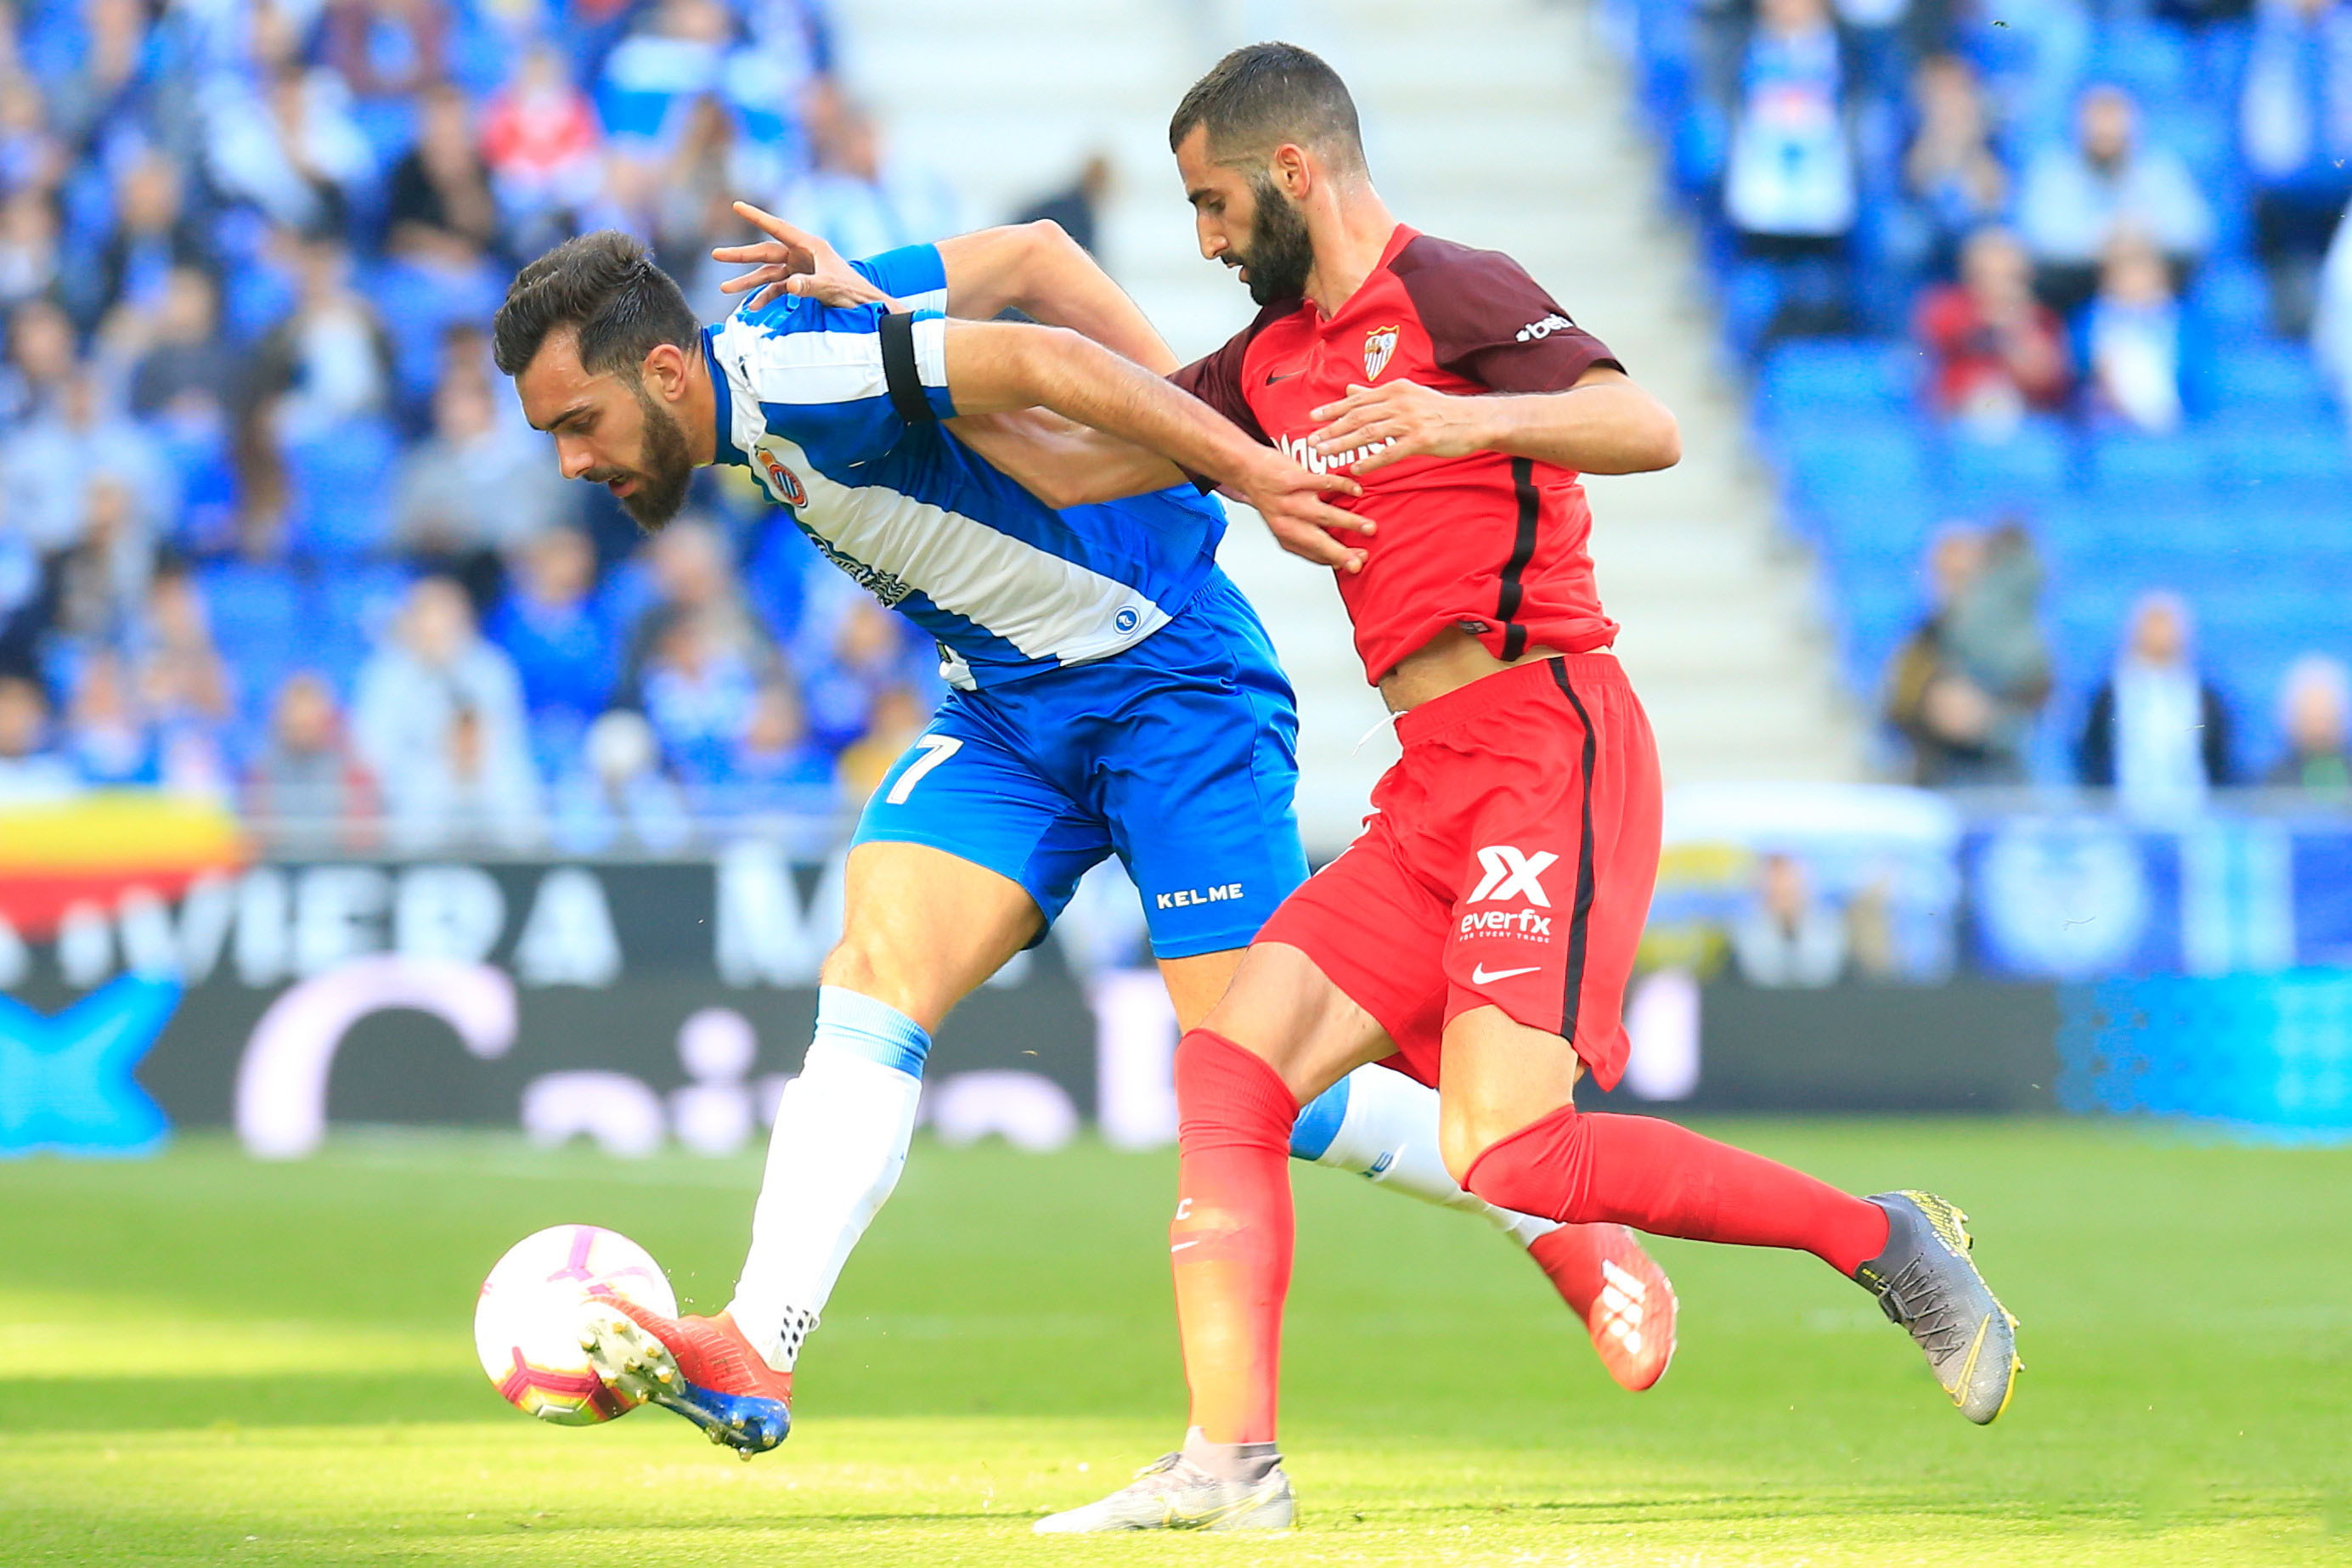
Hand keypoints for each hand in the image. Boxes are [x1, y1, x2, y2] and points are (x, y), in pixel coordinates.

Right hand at [711, 202, 889, 309]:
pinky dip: (765, 298)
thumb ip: (808, 286)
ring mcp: (799, 270)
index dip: (757, 217)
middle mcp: (801, 255)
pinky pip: (777, 290)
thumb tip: (788, 286)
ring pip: (767, 273)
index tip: (737, 205)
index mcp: (810, 246)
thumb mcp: (829, 287)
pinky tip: (752, 307)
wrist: (865, 305)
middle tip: (716, 255)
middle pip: (765, 253)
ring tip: (725, 289)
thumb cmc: (852, 291)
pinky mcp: (800, 285)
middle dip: (741, 256)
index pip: (778, 228)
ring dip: (748, 282)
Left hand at [1231, 454, 1372, 572]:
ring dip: (1348, 522)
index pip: (1313, 555)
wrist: (1248, 468)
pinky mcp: (1292, 479)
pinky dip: (1341, 487)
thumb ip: (1307, 540)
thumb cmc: (1271, 497)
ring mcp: (1289, 500)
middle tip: (1360, 560)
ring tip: (1368, 527)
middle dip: (1340, 553)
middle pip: (1316, 542)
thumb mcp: (1283, 524)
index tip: (1356, 564)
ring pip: (1322, 515)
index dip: (1335, 561)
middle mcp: (1286, 522)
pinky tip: (1356, 491)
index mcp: (1286, 536)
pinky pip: (1321, 483)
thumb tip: (1337, 558)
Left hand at [1307, 381, 1491, 475]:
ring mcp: (1410, 421)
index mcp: (1394, 389)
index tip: (1313, 417)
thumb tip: (1349, 389)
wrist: (1473, 420)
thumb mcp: (1407, 395)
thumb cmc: (1438, 410)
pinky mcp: (1421, 440)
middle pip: (1358, 416)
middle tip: (1312, 441)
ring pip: (1369, 433)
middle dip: (1332, 429)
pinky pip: (1390, 452)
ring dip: (1344, 444)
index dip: (1333, 409)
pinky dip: (1371, 460)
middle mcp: (1399, 402)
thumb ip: (1376, 395)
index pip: (1357, 400)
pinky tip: (1356, 468)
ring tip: (1325, 454)